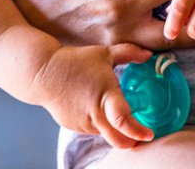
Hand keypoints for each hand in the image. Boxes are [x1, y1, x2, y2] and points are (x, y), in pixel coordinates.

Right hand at [34, 42, 154, 148]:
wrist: (44, 73)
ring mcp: (83, 123)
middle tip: (141, 137)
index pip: (123, 120)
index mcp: (105, 95)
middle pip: (117, 139)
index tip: (149, 135)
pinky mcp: (73, 126)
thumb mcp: (105, 53)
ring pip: (105, 135)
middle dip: (132, 141)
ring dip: (115, 131)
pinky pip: (93, 130)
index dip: (138, 131)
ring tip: (119, 118)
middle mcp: (94, 113)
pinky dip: (100, 125)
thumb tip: (149, 54)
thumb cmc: (76, 61)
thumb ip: (129, 52)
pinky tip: (97, 110)